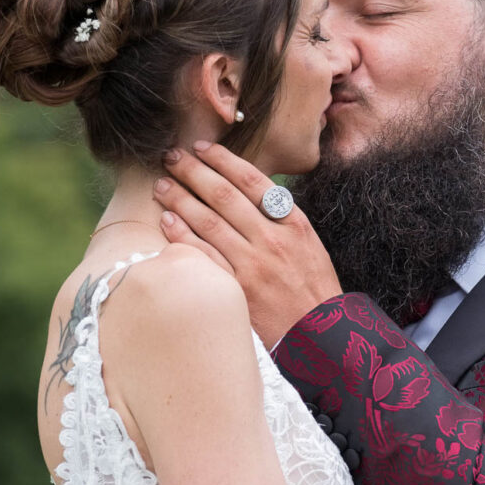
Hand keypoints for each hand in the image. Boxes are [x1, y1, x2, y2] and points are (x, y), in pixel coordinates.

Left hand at [153, 144, 342, 347]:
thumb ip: (281, 220)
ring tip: (162, 184)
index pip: (253, 180)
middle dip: (193, 171)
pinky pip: (204, 256)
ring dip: (180, 198)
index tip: (202, 147)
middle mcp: (273, 240)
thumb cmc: (314, 291)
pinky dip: (183, 236)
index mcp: (294, 224)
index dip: (223, 159)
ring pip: (208, 222)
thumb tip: (248, 193)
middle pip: (224, 195)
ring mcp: (253, 266)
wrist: (322, 336)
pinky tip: (167, 221)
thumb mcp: (309, 246)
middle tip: (172, 156)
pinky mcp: (237, 291)